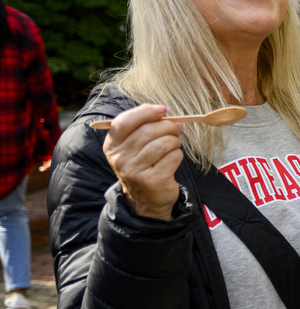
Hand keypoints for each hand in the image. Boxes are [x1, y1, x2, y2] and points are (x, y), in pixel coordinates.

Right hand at [102, 104, 183, 220]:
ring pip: (162, 143)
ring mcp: (134, 171)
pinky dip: (178, 154)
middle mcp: (120, 158)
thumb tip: (159, 109)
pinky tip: (173, 158)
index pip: (124, 121)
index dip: (145, 112)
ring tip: (173, 145)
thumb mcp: (133, 147)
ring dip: (174, 141)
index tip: (163, 109)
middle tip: (176, 129)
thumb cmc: (143, 166)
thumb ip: (141, 126)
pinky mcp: (152, 180)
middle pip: (147, 131)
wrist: (146, 200)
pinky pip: (172, 157)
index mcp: (112, 146)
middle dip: (168, 126)